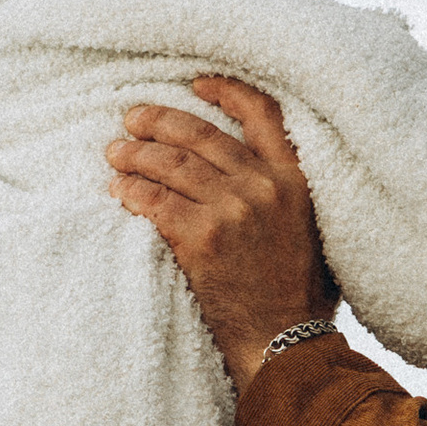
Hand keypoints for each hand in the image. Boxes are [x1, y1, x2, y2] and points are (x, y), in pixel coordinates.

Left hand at [105, 78, 337, 393]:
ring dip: (134, 155)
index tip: (194, 84)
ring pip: (170, 164)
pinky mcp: (202, 238)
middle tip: (132, 118)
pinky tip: (117, 191)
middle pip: (200, 134)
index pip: (262, 114)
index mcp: (295, 179)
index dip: (225, 91)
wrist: (286, 341)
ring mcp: (232, 210)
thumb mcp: (312, 229)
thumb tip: (246, 170)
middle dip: (158, 121)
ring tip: (114, 154)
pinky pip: (154, 201)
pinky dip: (131, 192)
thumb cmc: (300, 295)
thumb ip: (284, 193)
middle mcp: (264, 186)